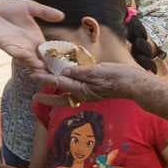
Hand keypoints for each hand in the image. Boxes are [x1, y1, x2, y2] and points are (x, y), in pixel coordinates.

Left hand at [0, 0, 62, 71]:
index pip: (49, 50)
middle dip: (49, 67)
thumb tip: (62, 15)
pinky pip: (17, 54)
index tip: (70, 64)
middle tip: (62, 75)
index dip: (58, 57)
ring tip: (49, 72)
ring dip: (38, 66)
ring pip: (30, 60)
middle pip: (41, 59)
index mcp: (35, 37)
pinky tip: (33, 61)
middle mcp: (28, 45)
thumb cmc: (5, 9)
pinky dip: (25, 58)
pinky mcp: (6, 46)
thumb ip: (45, 12)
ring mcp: (17, 47)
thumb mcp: (29, 7)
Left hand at [34, 62, 159, 103]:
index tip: (32, 74)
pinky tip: (65, 81)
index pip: (59, 83)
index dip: (44, 78)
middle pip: (60, 96)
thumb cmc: (119, 77)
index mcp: (82, 89)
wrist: (135, 84)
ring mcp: (88, 93)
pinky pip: (76, 90)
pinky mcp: (94, 90)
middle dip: (47, 95)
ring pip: (67, 95)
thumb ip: (81, 72)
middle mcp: (83, 93)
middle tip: (34, 95)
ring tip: (46, 87)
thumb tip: (65, 71)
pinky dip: (68, 86)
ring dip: (56, 92)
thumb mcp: (99, 71)